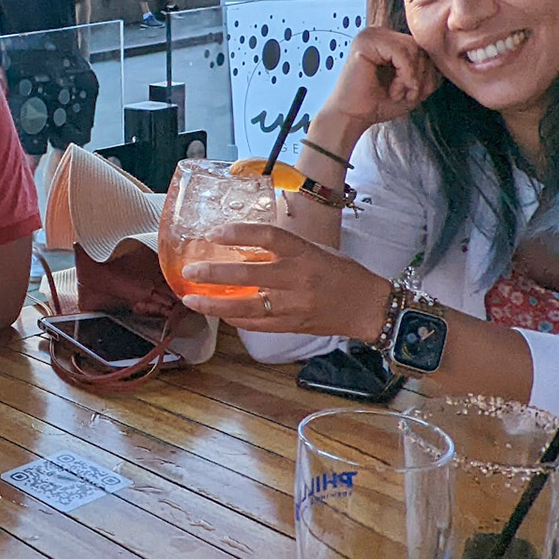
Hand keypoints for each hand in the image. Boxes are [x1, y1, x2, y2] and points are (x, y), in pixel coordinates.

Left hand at [176, 223, 389, 335]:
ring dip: (215, 304)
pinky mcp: (292, 326)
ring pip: (247, 306)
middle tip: (190, 270)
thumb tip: (243, 245)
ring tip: (191, 299)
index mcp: (305, 253)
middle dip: (215, 273)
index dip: (239, 233)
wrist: (368, 307)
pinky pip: (257, 324)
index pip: (268, 236)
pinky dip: (235, 319)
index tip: (214, 233)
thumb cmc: (341, 273)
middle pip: (249, 273)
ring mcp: (294, 305)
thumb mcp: (315, 250)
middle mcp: (298, 278)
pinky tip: (218, 313)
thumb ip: (283, 249)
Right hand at [321, 27, 440, 135]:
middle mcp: (378, 33)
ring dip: (413, 77)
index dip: (426, 71)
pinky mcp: (365, 42)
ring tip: (401, 94)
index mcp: (388, 40)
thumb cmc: (377, 103)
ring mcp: (370, 35)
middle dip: (422, 75)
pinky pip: (401, 52)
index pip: (422, 47)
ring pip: (412, 48)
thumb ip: (427, 70)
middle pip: (419, 46)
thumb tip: (445, 59)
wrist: (352, 118)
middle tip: (409, 96)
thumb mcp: (412, 85)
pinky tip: (394, 90)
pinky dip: (405, 74)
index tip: (415, 94)